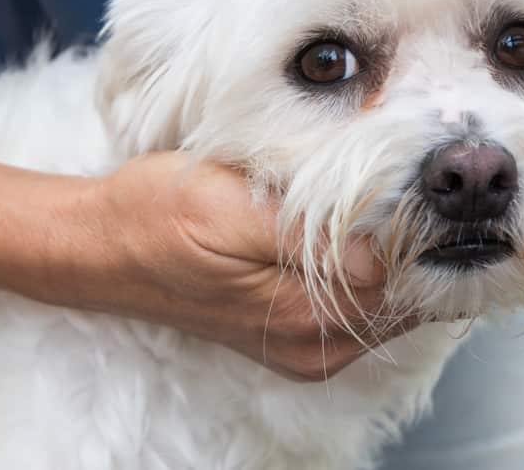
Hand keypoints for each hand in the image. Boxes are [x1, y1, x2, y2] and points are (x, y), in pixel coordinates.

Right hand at [28, 151, 408, 381]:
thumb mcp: (225, 211)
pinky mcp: (295, 331)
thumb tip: (381, 252)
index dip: (417, 228)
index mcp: (300, 318)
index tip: (419, 177)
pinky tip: (360, 228)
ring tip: (388, 196)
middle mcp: (312, 346)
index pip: (403, 281)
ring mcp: (306, 345)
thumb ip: (303, 238)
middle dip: (416, 242)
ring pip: (388, 302)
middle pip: (405, 298)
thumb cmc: (157, 216)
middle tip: (414, 181)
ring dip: (397, 253)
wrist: (104, 248)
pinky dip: (374, 267)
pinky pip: (362, 306)